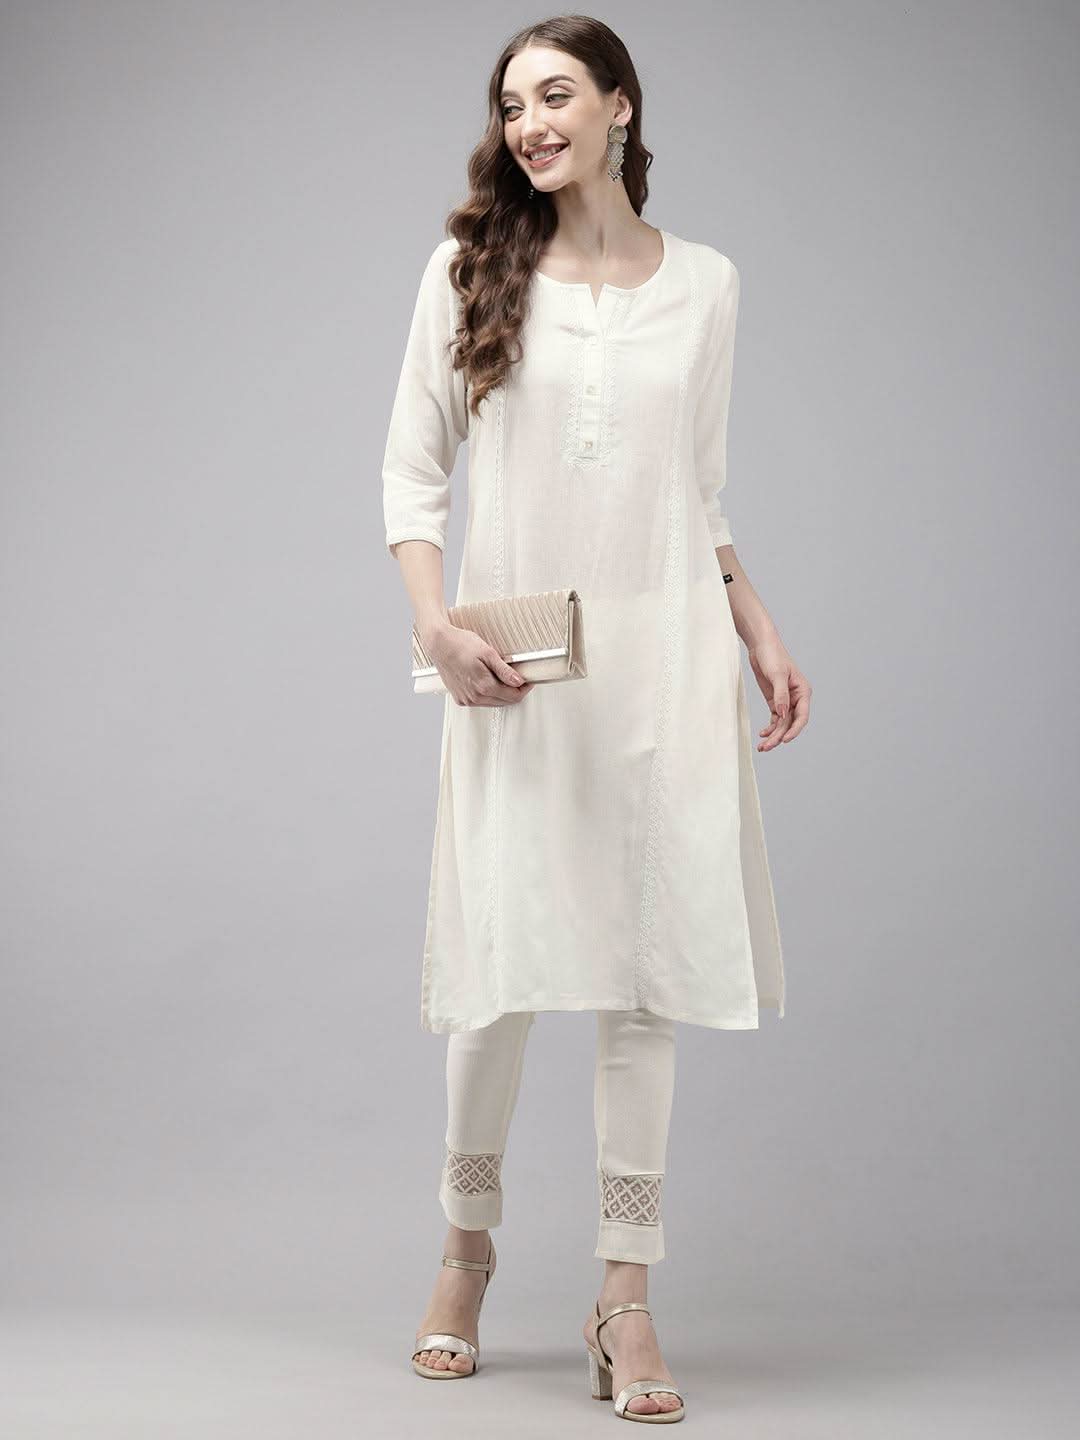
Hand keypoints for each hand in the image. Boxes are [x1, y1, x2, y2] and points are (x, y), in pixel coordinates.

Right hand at [422, 620, 533, 707]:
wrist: (439, 644)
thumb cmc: (461, 644)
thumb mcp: (488, 653)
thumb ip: (504, 671)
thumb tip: (519, 681)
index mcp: (484, 686)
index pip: (513, 696)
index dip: (524, 688)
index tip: (528, 679)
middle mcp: (475, 697)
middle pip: (505, 701)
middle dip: (514, 691)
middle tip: (517, 677)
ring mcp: (466, 700)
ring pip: (493, 703)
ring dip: (501, 693)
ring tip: (502, 677)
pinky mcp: (460, 698)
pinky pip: (480, 701)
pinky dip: (488, 694)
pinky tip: (487, 681)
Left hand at [746, 634, 810, 749]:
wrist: (761, 646)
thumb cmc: (773, 655)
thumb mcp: (777, 675)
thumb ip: (780, 695)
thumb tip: (782, 714)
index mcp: (803, 692)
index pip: (802, 716)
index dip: (794, 730)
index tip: (784, 739)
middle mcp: (797, 698)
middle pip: (790, 723)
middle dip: (779, 736)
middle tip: (767, 747)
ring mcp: (785, 701)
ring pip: (781, 723)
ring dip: (773, 735)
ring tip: (762, 747)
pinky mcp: (774, 701)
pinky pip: (775, 719)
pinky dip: (769, 728)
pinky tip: (762, 734)